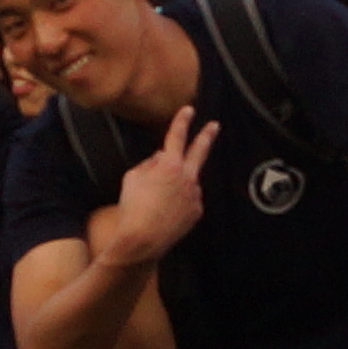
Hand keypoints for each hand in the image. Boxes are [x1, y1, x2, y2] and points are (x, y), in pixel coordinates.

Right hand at [93, 107, 222, 266]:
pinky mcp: (197, 210)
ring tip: (158, 201)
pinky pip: (188, 200)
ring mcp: (195, 194)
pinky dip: (178, 203)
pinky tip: (165, 213)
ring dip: (177, 186)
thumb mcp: (132, 178)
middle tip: (214, 125)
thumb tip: (159, 160)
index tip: (188, 110)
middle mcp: (187, 176)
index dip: (182, 121)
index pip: (176, 136)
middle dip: (207, 135)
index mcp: (169, 164)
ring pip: (187, 182)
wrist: (143, 238)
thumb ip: (148, 164)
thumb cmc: (133, 207)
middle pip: (200, 150)